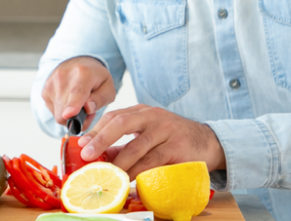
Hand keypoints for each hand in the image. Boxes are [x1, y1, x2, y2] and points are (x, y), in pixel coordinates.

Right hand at [42, 56, 115, 126]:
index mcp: (83, 72)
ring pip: (58, 113)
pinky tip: (69, 102)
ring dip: (69, 115)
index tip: (69, 114)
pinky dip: (62, 111)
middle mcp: (63, 76)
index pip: (76, 92)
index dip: (73, 105)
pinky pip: (53, 111)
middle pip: (64, 110)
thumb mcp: (108, 88)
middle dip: (77, 118)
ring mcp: (51, 83)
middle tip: (88, 111)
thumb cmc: (95, 78)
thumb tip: (88, 108)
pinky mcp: (45, 91)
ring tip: (79, 105)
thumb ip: (101, 99)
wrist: (78, 63)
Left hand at [76, 104, 225, 178]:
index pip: (114, 116)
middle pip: (122, 123)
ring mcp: (166, 130)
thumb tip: (100, 157)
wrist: (207, 142)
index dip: (96, 130)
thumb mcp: (148, 135)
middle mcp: (153, 116)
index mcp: (142, 112)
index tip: (82, 144)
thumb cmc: (172, 139)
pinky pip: (153, 161)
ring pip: (137, 146)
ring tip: (106, 173)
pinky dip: (138, 171)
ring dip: (119, 162)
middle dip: (102, 138)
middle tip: (88, 154)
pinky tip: (129, 179)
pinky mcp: (177, 147)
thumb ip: (125, 145)